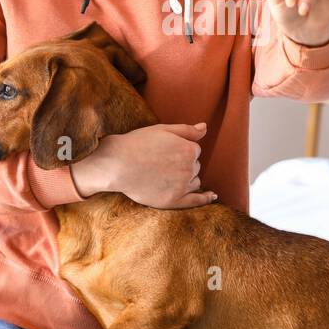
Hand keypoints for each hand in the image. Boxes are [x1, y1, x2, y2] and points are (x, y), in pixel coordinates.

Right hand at [69, 122, 217, 209]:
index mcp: (189, 150)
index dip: (179, 149)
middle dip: (183, 163)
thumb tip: (205, 127)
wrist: (116, 164)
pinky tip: (212, 196)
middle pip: (194, 166)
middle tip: (161, 161)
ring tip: (167, 175)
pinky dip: (205, 198)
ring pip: (194, 181)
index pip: (193, 150)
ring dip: (187, 178)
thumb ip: (187, 130)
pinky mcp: (173, 201)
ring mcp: (182, 186)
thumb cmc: (137, 144)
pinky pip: (195, 201)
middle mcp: (189, 169)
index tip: (164, 150)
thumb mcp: (162, 129)